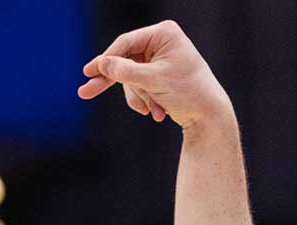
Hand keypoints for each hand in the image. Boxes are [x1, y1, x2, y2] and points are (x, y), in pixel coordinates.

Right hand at [78, 20, 233, 129]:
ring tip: (153, 113)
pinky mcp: (159, 75)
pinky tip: (157, 113)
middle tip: (86, 91)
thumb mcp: (154, 81)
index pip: (126, 43)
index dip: (106, 59)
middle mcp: (162, 43)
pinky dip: (145, 101)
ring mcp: (159, 59)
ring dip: (139, 98)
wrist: (210, 117)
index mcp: (164, 34)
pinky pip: (139, 86)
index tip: (89, 72)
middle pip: (125, 60)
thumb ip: (126, 71)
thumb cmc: (188, 93)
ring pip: (131, 78)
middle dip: (113, 81)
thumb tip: (102, 64)